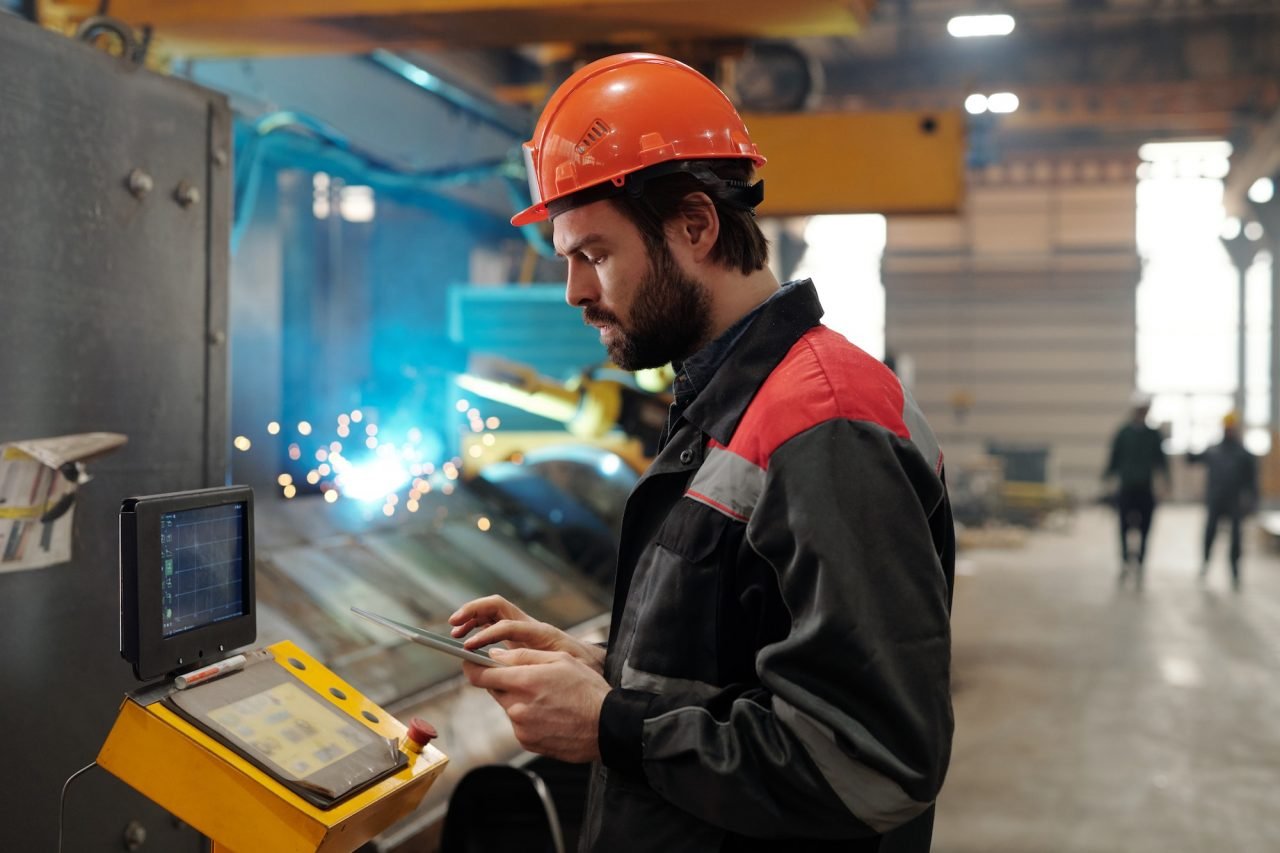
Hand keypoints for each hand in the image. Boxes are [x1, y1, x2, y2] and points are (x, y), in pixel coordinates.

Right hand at [450, 595, 604, 672]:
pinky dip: (478, 628)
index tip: (470, 647)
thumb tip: (509, 666)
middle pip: (496, 607)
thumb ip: (541, 665)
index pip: (507, 624)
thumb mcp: (566, 667)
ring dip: (472, 618)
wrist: (592, 661)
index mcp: (539, 632)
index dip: (488, 633)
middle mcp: (528, 625)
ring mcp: (522, 629)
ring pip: (492, 613)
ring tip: (455, 631)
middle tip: (454, 625)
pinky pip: (494, 624)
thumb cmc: (581, 665)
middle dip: (473, 612)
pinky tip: (468, 642)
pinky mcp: (518, 636)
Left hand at [463, 648, 608, 762]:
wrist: (608, 726)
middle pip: (494, 689)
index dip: (471, 666)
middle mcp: (517, 706)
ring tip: (548, 698)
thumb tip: (493, 655)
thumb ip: (522, 656)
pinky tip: (551, 714)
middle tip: (528, 678)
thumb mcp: (559, 660)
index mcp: (523, 681)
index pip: (479, 674)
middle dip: (504, 681)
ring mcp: (521, 727)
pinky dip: (529, 717)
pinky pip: (519, 724)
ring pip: (508, 706)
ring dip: (519, 699)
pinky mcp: (527, 742)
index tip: (469, 661)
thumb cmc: (587, 689)